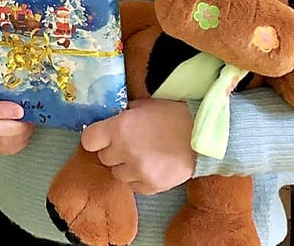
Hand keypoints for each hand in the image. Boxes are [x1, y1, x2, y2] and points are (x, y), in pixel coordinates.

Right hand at [0, 78, 34, 154]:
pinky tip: (25, 132)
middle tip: (29, 119)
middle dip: (16, 127)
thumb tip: (30, 74)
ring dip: (20, 134)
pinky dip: (20, 141)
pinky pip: (7, 149)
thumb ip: (8, 79)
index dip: (2, 111)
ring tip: (29, 124)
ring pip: (1, 142)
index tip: (20, 110)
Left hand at [80, 98, 195, 194]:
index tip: (102, 137)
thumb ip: (122, 115)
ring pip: (118, 174)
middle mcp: (124, 151)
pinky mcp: (152, 186)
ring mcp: (138, 171)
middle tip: (127, 145)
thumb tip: (110, 121)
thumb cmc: (173, 115)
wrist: (204, 135)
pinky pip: (135, 187)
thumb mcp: (142, 106)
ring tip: (142, 157)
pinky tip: (151, 167)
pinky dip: (139, 179)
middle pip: (104, 158)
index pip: (88, 140)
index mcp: (118, 128)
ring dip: (125, 167)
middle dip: (113, 151)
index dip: (95, 138)